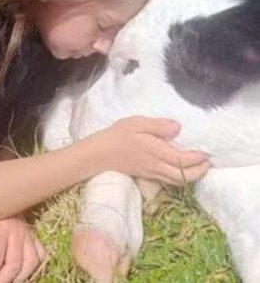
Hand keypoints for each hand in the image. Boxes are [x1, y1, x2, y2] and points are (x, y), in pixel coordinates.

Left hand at [0, 216, 46, 282]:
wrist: (0, 198)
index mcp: (0, 229)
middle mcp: (18, 233)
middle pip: (15, 263)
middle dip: (4, 280)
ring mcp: (29, 235)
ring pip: (31, 262)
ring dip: (21, 277)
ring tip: (9, 282)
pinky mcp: (35, 236)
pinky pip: (41, 254)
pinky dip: (35, 266)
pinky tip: (25, 272)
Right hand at [88, 116, 210, 185]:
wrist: (97, 154)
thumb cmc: (116, 136)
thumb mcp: (136, 123)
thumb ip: (158, 125)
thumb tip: (178, 128)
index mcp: (155, 152)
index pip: (183, 160)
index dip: (198, 158)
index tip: (206, 152)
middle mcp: (156, 166)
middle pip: (183, 177)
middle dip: (199, 172)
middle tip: (207, 163)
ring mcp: (151, 173)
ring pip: (176, 181)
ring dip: (191, 176)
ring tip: (197, 167)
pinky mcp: (146, 175)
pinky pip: (168, 181)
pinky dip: (179, 177)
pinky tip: (179, 169)